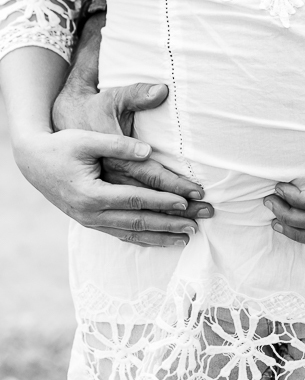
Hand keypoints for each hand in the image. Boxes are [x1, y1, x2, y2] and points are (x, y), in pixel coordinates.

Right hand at [52, 79, 212, 239]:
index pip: (135, 199)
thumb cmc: (62, 146)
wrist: (33, 161)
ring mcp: (90, 221)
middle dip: (169, 223)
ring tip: (187, 237)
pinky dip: (143, 238)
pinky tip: (161, 239)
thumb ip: (118, 144)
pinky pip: (120, 234)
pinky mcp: (91, 221)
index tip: (185, 201)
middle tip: (197, 222)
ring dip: (160, 236)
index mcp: (92, 193)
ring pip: (131, 232)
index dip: (161, 201)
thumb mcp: (87, 140)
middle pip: (138, 221)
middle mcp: (91, 213)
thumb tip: (148, 151)